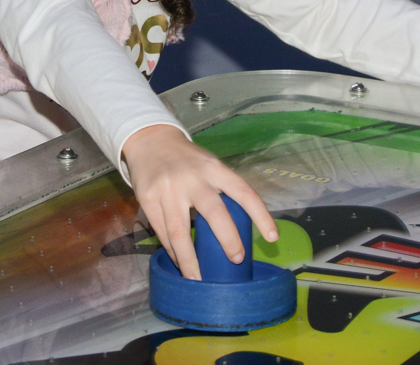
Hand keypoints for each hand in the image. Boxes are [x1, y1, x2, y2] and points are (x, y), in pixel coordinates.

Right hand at [121, 124, 278, 279]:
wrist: (150, 140)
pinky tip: (179, 262)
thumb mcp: (209, 165)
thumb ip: (221, 189)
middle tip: (236, 259)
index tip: (272, 238)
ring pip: (180, 232)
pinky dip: (171, 250)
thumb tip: (238, 229)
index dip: (261, 215)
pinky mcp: (147, 198)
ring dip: (190, 260)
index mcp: (214, 168)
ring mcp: (168, 189)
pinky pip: (161, 231)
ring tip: (198, 280)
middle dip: (227, 239)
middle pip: (213, 212)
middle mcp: (192, 178)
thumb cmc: (187, 160)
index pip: (243, 192)